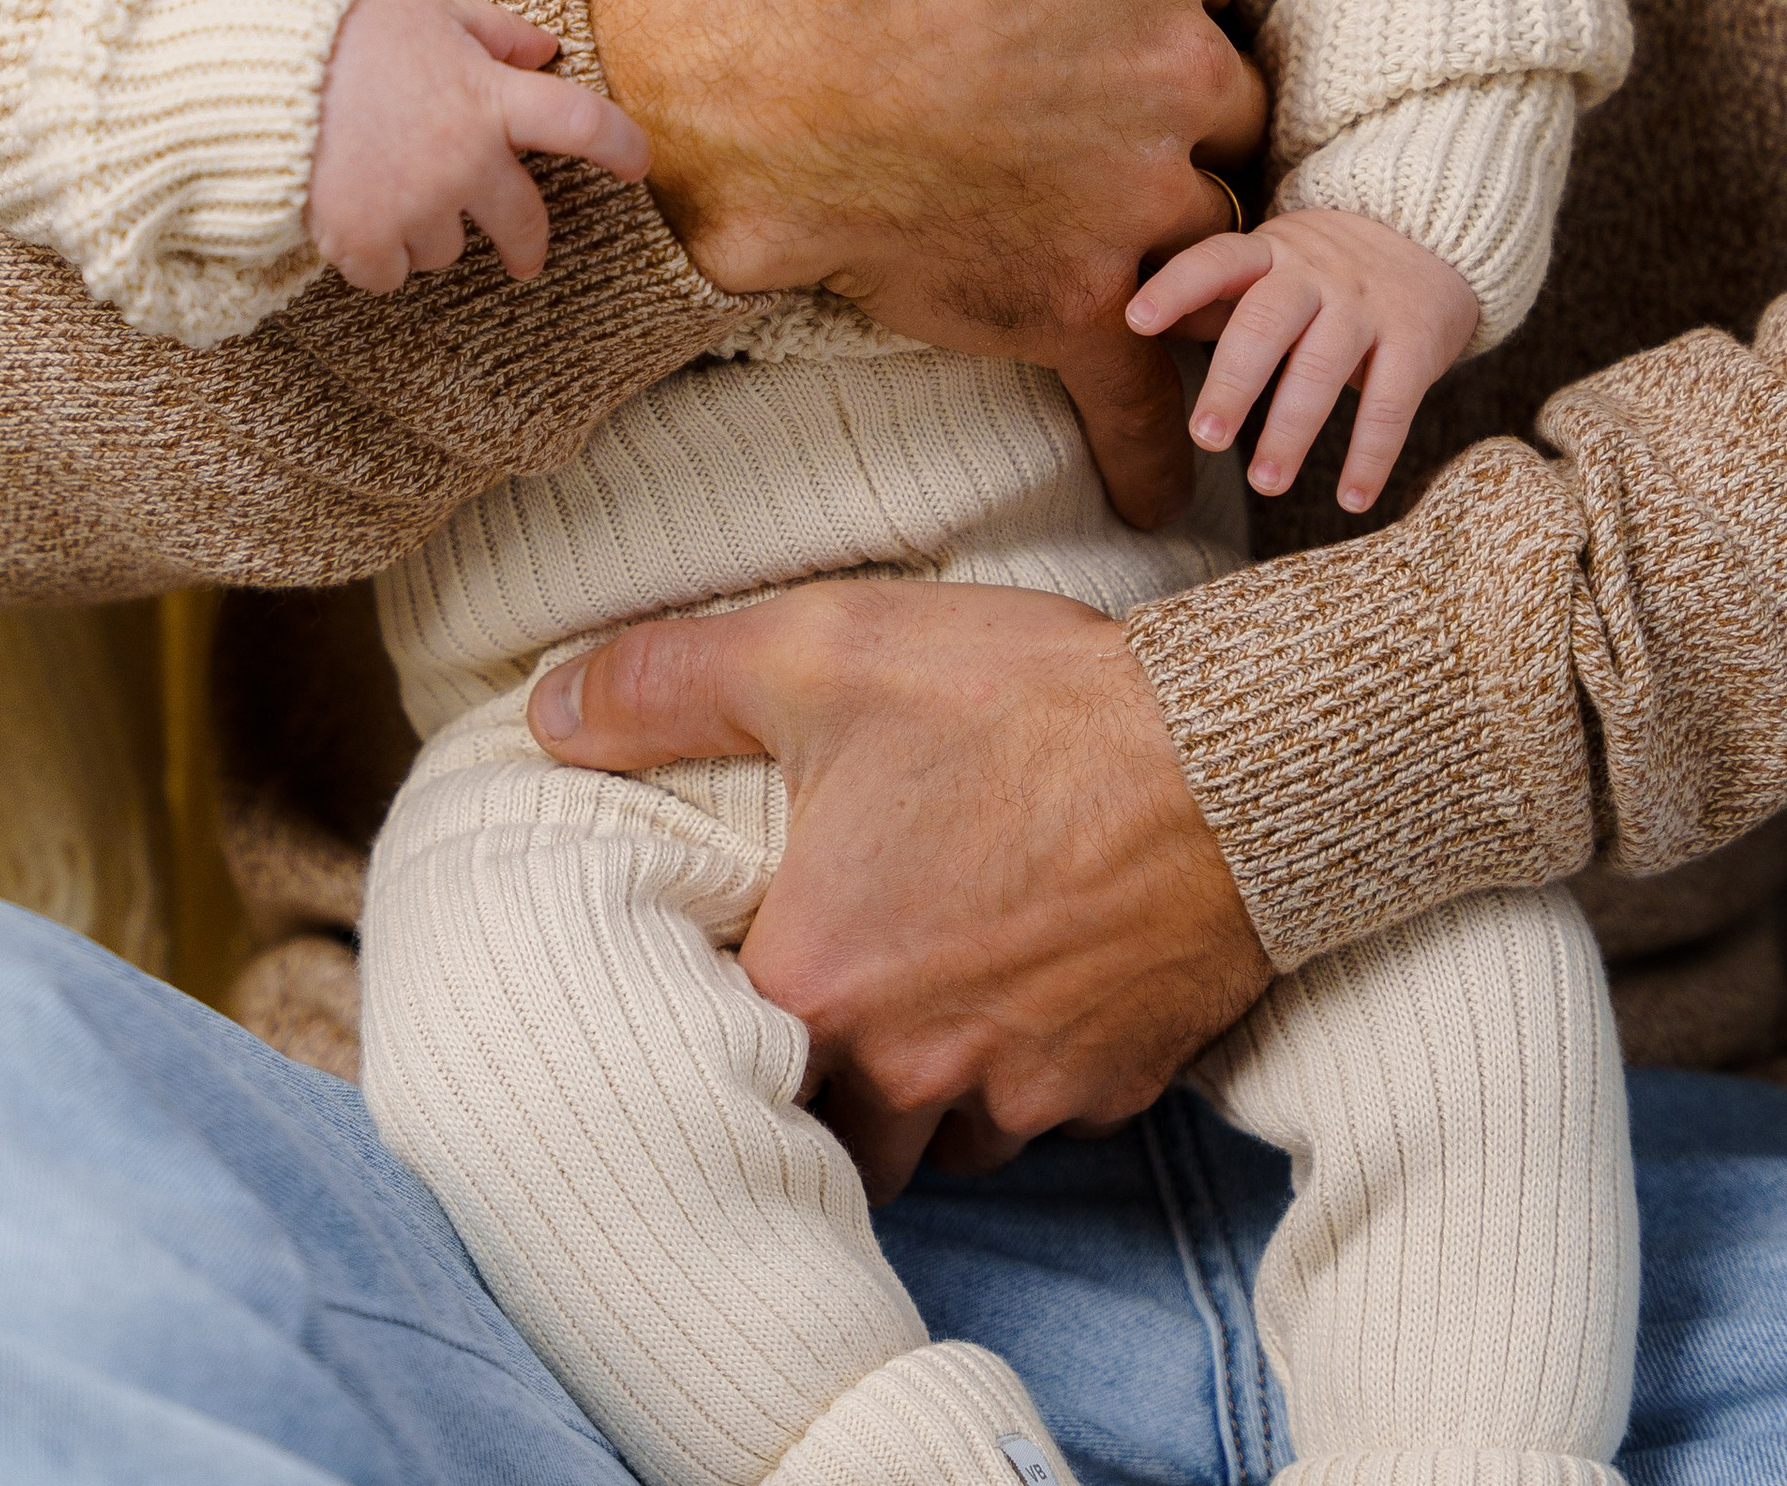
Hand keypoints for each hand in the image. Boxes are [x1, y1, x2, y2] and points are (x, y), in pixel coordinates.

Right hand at [309, 0, 650, 291]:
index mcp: (488, 99)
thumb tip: (547, 48)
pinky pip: (391, 275)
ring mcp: (416, 206)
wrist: (254, 72)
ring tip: (386, 194)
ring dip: (428, 232)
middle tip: (523, 257)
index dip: (622, 147)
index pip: (584, 126)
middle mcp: (464, 160)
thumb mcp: (428, 13)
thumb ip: (495, 32)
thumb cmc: (344, 36)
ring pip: (448, 250)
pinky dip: (376, 258)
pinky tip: (355, 224)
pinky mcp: (365, 241)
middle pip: (525, 222)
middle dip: (527, 244)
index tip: (639, 167)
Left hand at [526, 581, 1272, 1202]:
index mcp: (819, 985)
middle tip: (814, 994)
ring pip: (942, 1132)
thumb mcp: (816, 653)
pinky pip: (1041, 1106)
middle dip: (814, 1078)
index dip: (706, 1018)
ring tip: (915, 984)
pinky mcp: (1116, 1080)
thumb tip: (548, 712)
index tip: (714, 973)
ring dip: (918, 1083)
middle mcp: (915, 1072)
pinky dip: (1019, 1063)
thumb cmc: (1024, 704)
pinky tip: (1021, 971)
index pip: (717, 1057)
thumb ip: (665, 684)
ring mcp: (1025, 1087)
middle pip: (830, 1126)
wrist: (1238, 758)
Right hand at [589, 0, 1268, 528]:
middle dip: (1155, 121)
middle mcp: (1174, 75)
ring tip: (1101, 255)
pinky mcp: (1073, 302)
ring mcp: (1132, 200)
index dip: (1126, 1)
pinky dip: (1157, 433)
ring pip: (1200, 233)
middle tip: (1051, 128)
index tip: (1044, 16)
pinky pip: (1146, 386)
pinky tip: (1169, 478)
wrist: (712, 82)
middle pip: (1214, 111)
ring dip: (1162, 246)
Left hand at [1126, 208, 1479, 512]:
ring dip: (1293, 430)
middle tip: (1205, 439)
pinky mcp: (1416, 341)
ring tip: (1265, 482)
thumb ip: (1210, 300)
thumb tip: (1131, 332)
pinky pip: (1393, 404)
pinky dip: (1371, 455)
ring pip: (1323, 368)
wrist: (1432, 237)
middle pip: (1265, 324)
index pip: (1215, 261)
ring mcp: (1367, 305)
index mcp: (1266, 253)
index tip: (1136, 320)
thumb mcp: (1265, 266)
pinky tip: (1352, 499)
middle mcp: (1314, 273)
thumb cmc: (1319, 270)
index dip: (1176, 288)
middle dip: (1232, 383)